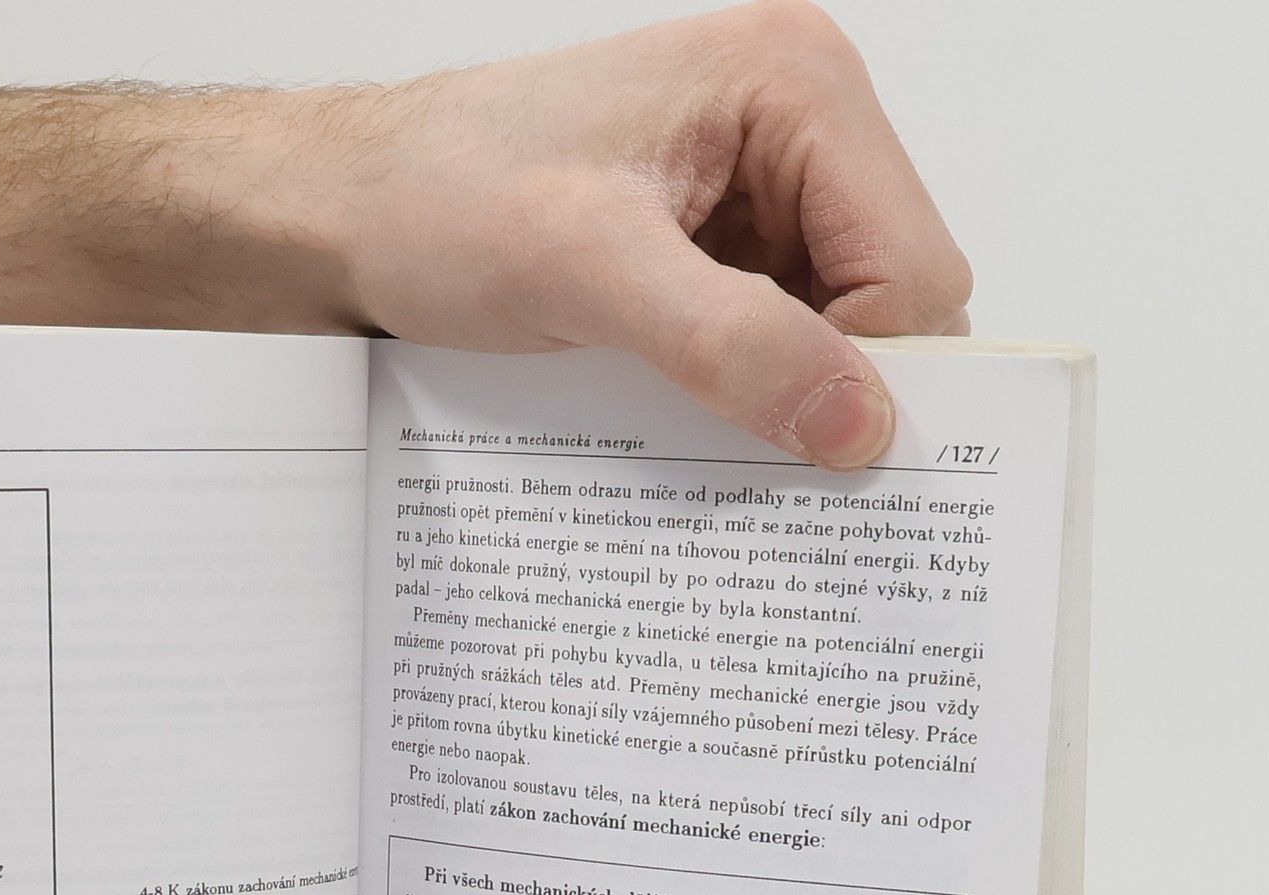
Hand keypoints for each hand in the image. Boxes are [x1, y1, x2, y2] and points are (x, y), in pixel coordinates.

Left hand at [319, 0, 971, 468]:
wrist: (352, 211)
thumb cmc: (440, 201)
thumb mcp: (587, 275)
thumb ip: (731, 345)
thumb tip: (858, 422)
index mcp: (796, 86)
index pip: (917, 268)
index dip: (867, 369)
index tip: (785, 434)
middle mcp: (797, 123)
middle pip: (891, 300)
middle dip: (826, 380)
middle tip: (730, 432)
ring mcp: (759, 183)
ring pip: (835, 330)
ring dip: (775, 388)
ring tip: (679, 403)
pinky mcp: (716, 239)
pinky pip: (773, 334)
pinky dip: (738, 384)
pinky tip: (672, 397)